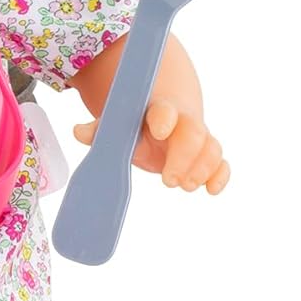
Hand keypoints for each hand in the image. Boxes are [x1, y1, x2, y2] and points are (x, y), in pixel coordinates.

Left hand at [74, 98, 229, 194]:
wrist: (163, 119)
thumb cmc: (137, 125)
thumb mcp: (118, 125)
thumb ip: (101, 129)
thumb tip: (79, 132)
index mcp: (158, 112)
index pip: (165, 110)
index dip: (164, 118)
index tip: (158, 130)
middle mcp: (182, 123)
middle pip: (194, 132)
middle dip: (185, 156)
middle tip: (169, 180)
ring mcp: (198, 139)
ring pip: (211, 147)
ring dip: (203, 169)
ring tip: (186, 186)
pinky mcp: (206, 156)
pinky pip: (221, 163)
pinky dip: (220, 176)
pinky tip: (212, 190)